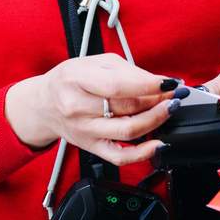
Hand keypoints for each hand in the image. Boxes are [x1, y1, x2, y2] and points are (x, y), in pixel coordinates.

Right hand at [5, 53, 174, 165]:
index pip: (119, 85)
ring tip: (170, 109)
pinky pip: (120, 156)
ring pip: (128, 130)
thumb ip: (127, 71)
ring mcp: (85, 130)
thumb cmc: (70, 80)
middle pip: (127, 107)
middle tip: (175, 94)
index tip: (170, 82)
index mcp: (76, 79)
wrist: (43, 104)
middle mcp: (77, 107)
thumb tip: (159, 81)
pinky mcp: (91, 147)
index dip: (149, 84)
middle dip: (158, 100)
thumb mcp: (95, 63)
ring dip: (156, 120)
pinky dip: (143, 153)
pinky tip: (158, 143)